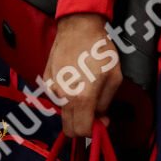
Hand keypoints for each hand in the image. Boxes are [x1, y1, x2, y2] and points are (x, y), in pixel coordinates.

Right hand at [42, 12, 121, 137]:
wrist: (78, 28)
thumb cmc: (100, 50)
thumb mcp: (114, 77)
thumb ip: (106, 103)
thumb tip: (101, 120)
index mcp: (83, 97)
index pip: (82, 131)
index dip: (93, 131)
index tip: (100, 122)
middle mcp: (64, 97)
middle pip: (68, 129)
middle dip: (82, 126)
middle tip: (94, 112)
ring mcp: (52, 89)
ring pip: (63, 114)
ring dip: (74, 111)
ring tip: (84, 89)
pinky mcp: (46, 82)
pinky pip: (57, 99)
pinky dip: (66, 97)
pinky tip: (74, 80)